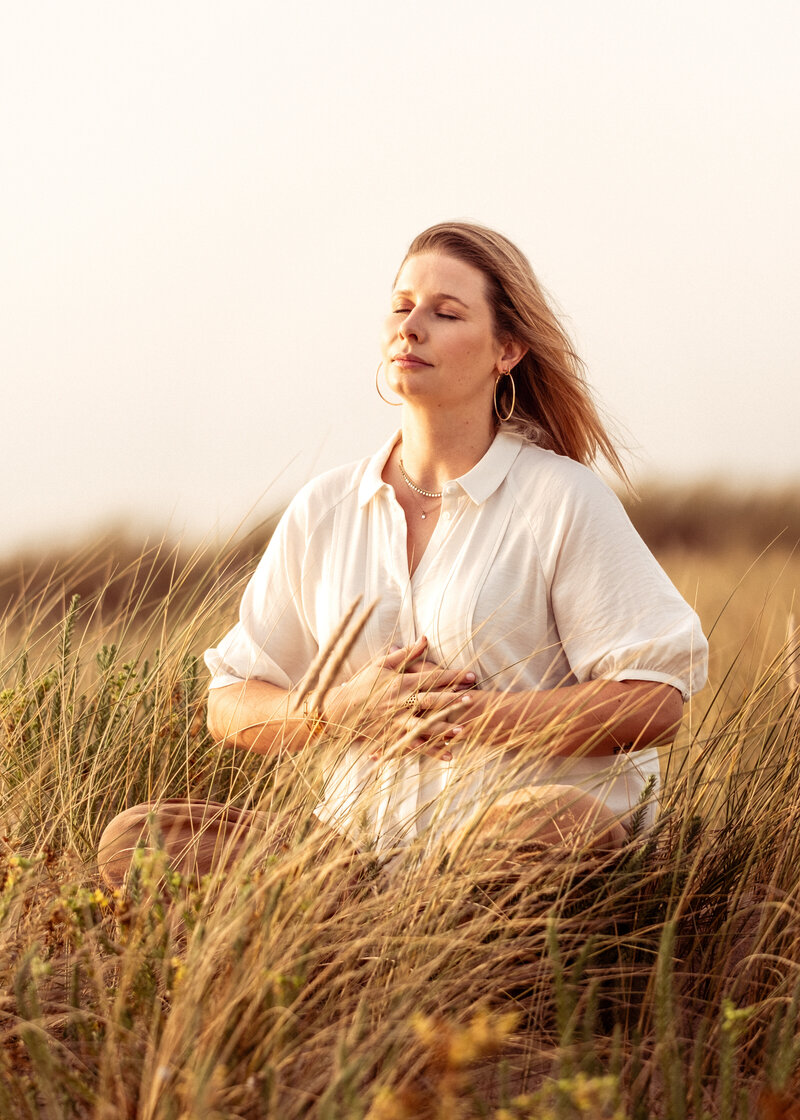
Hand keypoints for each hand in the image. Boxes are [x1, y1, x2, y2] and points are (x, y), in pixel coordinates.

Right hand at [323, 636, 475, 760]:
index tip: (471, 675)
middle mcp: (401, 702)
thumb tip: (425, 638)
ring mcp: (397, 721)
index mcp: (400, 683)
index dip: (453, 676)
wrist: (339, 709)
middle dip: (453, 700)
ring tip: (464, 730)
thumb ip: (406, 653)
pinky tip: (448, 755)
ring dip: (445, 728)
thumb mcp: (381, 664)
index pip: (432, 678)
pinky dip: (432, 751)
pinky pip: (416, 745)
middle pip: (431, 700)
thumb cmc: (362, 684)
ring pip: (425, 725)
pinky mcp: (393, 736)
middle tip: (472, 699)